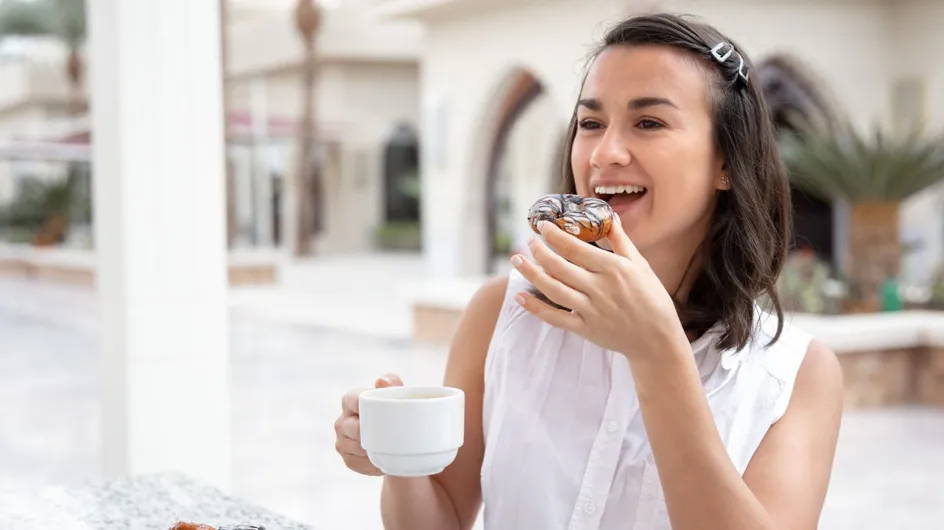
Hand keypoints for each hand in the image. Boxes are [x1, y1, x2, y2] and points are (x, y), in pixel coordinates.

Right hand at [335, 373, 402, 475]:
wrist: (401, 443)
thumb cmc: (397, 413)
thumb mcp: (397, 397)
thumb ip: (393, 385)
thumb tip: (382, 381)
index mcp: (351, 400)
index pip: (351, 399)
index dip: (363, 405)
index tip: (379, 412)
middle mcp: (342, 421)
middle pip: (351, 427)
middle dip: (369, 432)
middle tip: (388, 435)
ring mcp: (342, 441)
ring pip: (354, 447)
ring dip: (371, 449)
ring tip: (389, 448)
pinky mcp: (348, 459)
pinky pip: (357, 462)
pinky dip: (370, 462)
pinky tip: (382, 459)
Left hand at [511, 219, 687, 361]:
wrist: (656, 339)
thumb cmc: (651, 298)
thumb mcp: (640, 265)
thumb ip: (621, 241)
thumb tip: (609, 217)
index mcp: (613, 269)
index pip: (575, 247)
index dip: (554, 235)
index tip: (542, 225)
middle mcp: (599, 288)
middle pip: (559, 266)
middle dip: (539, 251)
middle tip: (528, 241)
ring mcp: (590, 310)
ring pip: (553, 289)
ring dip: (531, 273)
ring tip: (517, 260)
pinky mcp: (585, 329)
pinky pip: (555, 317)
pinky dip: (536, 307)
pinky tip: (520, 296)